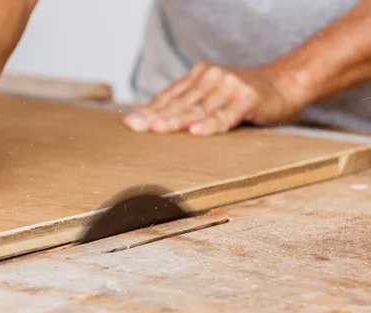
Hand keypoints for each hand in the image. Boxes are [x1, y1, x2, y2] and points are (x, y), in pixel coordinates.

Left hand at [124, 63, 300, 135]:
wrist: (285, 84)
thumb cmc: (243, 96)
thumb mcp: (213, 95)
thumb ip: (190, 104)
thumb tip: (156, 122)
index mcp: (199, 76)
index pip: (170, 96)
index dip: (150, 110)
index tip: (131, 122)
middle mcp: (211, 78)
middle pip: (180, 103)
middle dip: (156, 117)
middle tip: (136, 127)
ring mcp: (229, 87)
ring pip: (198, 110)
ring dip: (177, 121)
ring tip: (157, 129)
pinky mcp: (247, 99)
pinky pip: (225, 116)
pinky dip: (211, 125)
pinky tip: (196, 132)